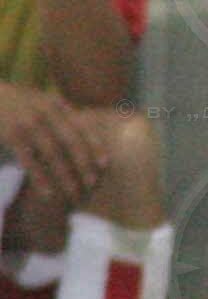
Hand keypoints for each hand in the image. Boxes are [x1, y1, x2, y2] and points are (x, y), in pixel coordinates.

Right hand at [0, 82, 110, 207]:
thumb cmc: (17, 106)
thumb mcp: (41, 105)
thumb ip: (60, 118)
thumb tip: (85, 137)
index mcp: (57, 105)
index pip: (82, 127)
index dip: (95, 146)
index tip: (104, 164)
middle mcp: (46, 112)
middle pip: (72, 142)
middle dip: (84, 164)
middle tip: (91, 184)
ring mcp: (29, 123)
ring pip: (53, 154)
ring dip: (65, 175)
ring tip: (73, 193)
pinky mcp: (11, 135)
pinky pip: (30, 161)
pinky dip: (41, 178)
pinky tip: (49, 193)